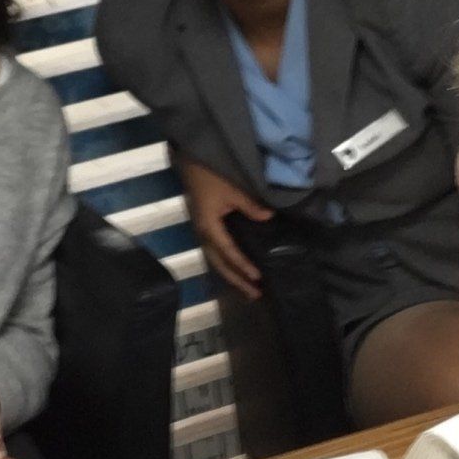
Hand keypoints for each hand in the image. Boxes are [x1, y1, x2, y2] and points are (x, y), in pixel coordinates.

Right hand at [177, 155, 272, 301]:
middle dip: (236, 280)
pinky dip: (226, 264)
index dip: (242, 265)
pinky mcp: (205, 228)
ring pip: (216, 261)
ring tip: (247, 289)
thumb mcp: (232, 190)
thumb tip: (268, 217)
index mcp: (209, 226)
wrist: (190, 163)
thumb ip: (250, 206)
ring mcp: (202, 232)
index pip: (228, 251)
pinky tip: (236, 270)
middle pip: (219, 264)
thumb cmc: (211, 176)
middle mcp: (203, 233)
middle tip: (254, 294)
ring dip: (231, 276)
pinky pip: (215, 252)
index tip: (257, 277)